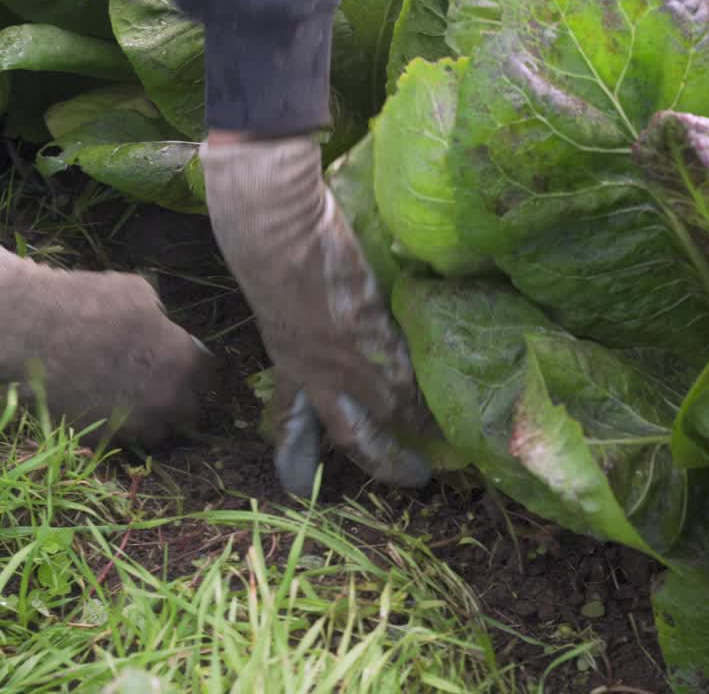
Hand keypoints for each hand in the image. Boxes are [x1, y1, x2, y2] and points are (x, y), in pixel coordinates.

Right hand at [0, 236, 215, 444]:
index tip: (190, 371)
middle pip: (190, 412)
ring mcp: (133, 421)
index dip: (200, 373)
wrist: (24, 323)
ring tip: (139, 403)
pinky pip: (122, 440)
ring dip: (154, 420)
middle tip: (167, 389)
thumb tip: (170, 327)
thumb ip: (164, 319)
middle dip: (183, 400)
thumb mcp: (139, 293)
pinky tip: (110, 409)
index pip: (210, 379)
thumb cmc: (85, 298)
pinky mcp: (100, 435)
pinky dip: (121, 429)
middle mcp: (165, 397)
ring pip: (158, 432)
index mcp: (182, 361)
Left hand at [200, 133, 432, 494]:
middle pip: (351, 433)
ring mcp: (343, 359)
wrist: (271, 228)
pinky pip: (404, 380)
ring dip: (416, 431)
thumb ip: (303, 308)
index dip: (300, 446)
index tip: (300, 477)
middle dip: (382, 460)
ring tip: (443, 444)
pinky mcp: (369, 338)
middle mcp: (314, 371)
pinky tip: (442, 410)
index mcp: (287, 358)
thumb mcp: (278, 288)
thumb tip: (322, 299)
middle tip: (412, 478)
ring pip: (386, 411)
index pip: (292, 416)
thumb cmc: (265, 242)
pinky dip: (423, 399)